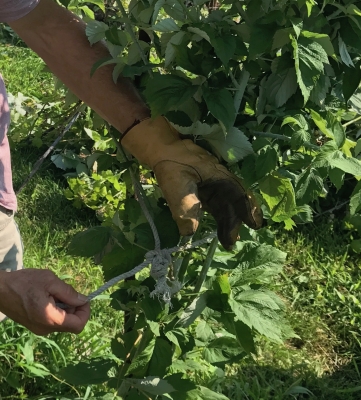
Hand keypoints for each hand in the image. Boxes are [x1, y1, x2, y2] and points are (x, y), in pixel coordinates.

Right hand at [0, 269, 89, 334]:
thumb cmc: (24, 283)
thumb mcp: (50, 281)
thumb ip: (69, 293)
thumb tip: (83, 300)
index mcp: (50, 319)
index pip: (78, 325)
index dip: (85, 312)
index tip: (83, 298)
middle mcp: (45, 329)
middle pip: (71, 324)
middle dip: (75, 308)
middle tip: (67, 293)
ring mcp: (39, 329)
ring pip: (62, 322)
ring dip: (65, 308)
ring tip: (55, 293)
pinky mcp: (34, 326)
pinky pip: (52, 321)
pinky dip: (56, 310)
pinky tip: (48, 297)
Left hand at [121, 117, 262, 249]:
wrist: (160, 148)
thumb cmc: (171, 163)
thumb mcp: (177, 185)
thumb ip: (185, 208)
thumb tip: (189, 232)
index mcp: (220, 177)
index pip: (239, 194)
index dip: (249, 209)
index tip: (255, 225)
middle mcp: (220, 180)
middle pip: (233, 203)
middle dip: (234, 222)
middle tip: (230, 243)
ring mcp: (212, 184)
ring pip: (225, 204)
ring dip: (227, 221)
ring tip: (227, 240)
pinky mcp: (204, 187)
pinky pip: (215, 203)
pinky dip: (218, 215)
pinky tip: (218, 226)